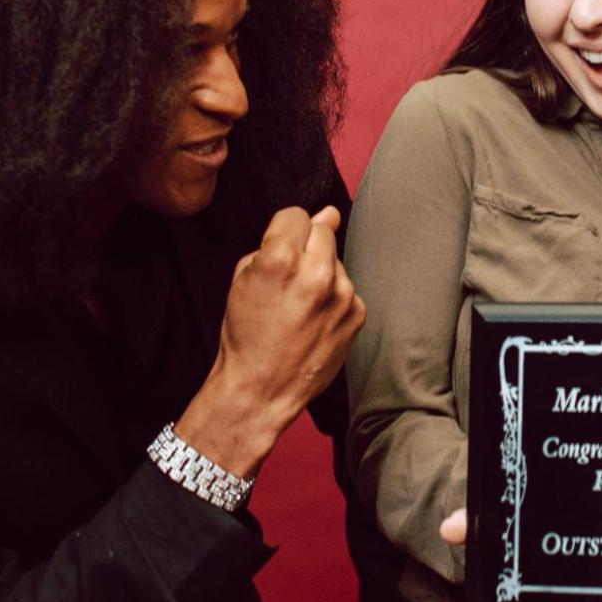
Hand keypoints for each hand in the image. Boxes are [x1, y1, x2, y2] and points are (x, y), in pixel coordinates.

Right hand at [178, 205, 366, 476]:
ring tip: (299, 304)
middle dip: (306, 246)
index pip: (296, 214)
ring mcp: (342, 295)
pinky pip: (347, 288)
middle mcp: (317, 274)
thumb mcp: (243, 278)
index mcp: (281, 259)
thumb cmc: (246, 333)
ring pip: (336, 260)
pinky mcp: (357, 314)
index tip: (277, 250)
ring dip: (321, 272)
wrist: (262, 388)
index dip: (283, 232)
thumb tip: (328, 213)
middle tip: (288, 277)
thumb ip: (281, 240)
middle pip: (323, 230)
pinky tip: (314, 319)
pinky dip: (333, 297)